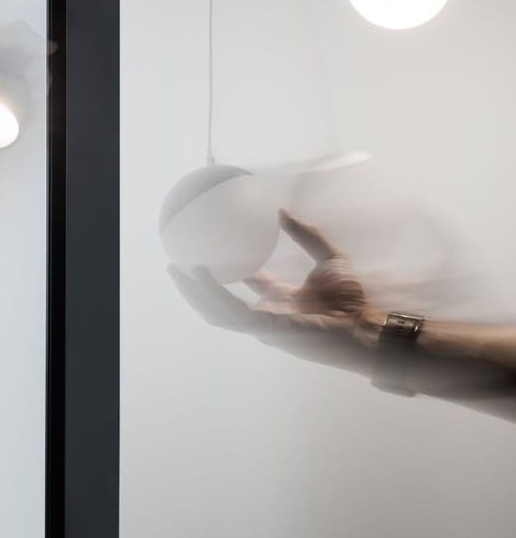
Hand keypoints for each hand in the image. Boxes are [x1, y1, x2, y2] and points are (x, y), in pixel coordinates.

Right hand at [170, 209, 383, 370]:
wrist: (362, 324)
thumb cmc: (353, 299)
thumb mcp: (329, 257)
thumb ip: (307, 235)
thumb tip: (284, 211)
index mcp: (281, 300)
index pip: (249, 284)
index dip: (231, 271)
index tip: (215, 253)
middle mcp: (267, 312)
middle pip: (222, 301)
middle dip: (198, 287)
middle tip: (179, 264)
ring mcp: (262, 322)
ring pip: (215, 308)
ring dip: (193, 291)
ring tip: (175, 270)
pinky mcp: (263, 326)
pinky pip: (229, 308)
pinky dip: (211, 291)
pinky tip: (199, 274)